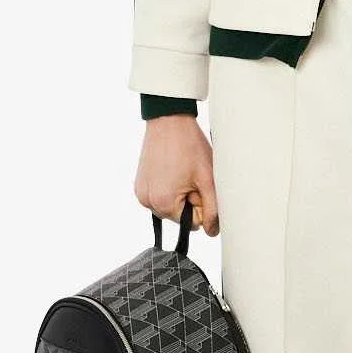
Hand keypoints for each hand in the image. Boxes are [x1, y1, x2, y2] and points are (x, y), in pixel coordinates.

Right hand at [134, 115, 219, 236]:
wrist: (169, 121)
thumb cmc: (189, 146)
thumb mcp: (207, 179)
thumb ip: (212, 210)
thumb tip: (212, 232)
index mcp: (163, 204)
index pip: (192, 223)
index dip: (200, 203)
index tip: (197, 183)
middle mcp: (147, 202)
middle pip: (179, 215)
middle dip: (189, 199)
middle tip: (190, 175)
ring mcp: (141, 193)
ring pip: (170, 205)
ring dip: (178, 193)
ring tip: (180, 170)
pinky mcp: (139, 184)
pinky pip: (159, 195)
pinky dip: (168, 187)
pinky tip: (171, 168)